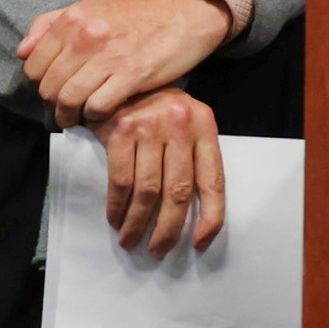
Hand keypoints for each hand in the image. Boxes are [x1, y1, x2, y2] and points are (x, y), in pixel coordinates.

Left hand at [19, 0, 234, 124]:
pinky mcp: (131, 75)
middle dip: (54, 102)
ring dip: (70, 115)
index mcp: (72, 18)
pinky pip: (97, 107)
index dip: (41, 82)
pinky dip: (94, 115)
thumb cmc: (134, 16)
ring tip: (77, 117)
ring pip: (69, 99)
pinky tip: (101, 112)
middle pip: (49, 86)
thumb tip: (22, 52)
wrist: (182, 14)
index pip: (33, 65)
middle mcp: (86, 36)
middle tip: (66, 106)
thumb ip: (50, 24)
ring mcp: (108, 56)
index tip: (54, 87)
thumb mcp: (90, 8)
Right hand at [91, 86, 226, 256]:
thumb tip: (193, 215)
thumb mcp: (184, 124)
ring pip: (148, 191)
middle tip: (158, 250)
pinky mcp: (120, 130)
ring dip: (138, 224)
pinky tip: (115, 220)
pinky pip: (121, 180)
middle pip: (179, 192)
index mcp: (204, 126)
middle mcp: (180, 125)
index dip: (210, 218)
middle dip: (169, 230)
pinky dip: (117, 207)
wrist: (120, 76)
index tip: (200, 243)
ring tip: (131, 241)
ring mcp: (149, 126)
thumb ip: (192, 156)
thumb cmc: (156, 108)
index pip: (213, 181)